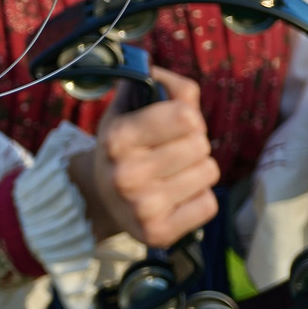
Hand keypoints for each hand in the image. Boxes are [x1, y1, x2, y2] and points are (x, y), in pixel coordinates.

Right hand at [71, 67, 219, 246]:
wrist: (98, 198)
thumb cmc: (125, 147)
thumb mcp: (129, 111)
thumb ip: (158, 85)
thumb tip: (165, 74)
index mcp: (117, 138)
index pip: (186, 116)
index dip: (186, 117)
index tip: (171, 125)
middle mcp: (125, 174)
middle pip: (201, 145)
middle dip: (192, 146)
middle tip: (170, 153)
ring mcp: (141, 207)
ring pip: (209, 173)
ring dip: (196, 172)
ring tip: (172, 176)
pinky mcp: (157, 233)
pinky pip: (209, 205)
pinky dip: (197, 200)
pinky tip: (175, 199)